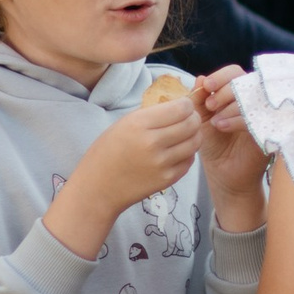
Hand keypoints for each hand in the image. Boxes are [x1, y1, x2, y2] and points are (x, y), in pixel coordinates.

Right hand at [44, 100, 203, 258]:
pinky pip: (189, 161)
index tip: (184, 105)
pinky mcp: (168, 179)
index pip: (180, 108)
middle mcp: (152, 143)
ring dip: (194, 135)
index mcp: (139, 125)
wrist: (98, 188)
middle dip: (194, 118)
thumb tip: (177, 105)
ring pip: (195, 142)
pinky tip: (178, 151)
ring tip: (185, 134)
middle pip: (191, 124)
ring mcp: (162, 163)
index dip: (187, 104)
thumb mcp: (122, 124)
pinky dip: (188, 153)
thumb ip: (150, 115)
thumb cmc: (107, 153)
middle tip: (189, 118)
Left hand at [192, 65, 268, 231]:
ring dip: (228, 106)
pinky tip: (222, 128)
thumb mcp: (202, 119)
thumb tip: (200, 78)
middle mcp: (254, 101)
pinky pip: (254, 117)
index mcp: (238, 94)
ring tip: (215, 122)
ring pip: (250, 97)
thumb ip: (199, 99)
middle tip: (210, 106)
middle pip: (245, 80)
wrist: (224, 174)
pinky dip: (235, 120)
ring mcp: (263, 115)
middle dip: (224, 90)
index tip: (206, 86)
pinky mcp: (268, 130)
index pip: (235, 73)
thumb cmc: (214, 145)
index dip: (221, 76)